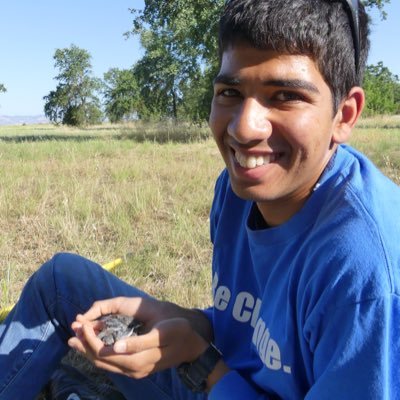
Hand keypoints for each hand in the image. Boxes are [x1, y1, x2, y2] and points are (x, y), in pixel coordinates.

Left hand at [68, 296, 210, 378]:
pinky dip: (100, 355)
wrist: (192, 347)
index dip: (91, 339)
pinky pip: (112, 364)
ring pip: (105, 364)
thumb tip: (115, 346)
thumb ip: (138, 342)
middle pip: (101, 361)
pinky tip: (96, 346)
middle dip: (84, 346)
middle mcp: (133, 370)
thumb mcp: (161, 333)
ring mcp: (135, 372)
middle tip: (72, 331)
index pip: (105, 352)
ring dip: (89, 351)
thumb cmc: (179, 333)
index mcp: (137, 360)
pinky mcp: (137, 369)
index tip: (82, 323)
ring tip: (77, 340)